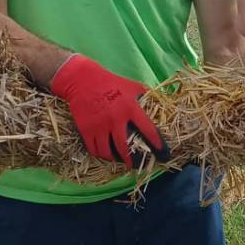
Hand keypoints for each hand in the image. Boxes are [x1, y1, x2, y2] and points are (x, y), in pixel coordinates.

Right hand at [50, 54, 169, 168]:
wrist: (82, 79)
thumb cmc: (110, 82)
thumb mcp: (131, 86)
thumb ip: (144, 95)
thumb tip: (158, 100)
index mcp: (130, 108)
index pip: (147, 129)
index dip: (156, 142)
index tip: (161, 151)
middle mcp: (115, 119)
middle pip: (124, 147)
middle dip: (130, 159)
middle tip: (134, 165)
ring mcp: (99, 125)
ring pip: (107, 151)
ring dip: (113, 159)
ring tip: (117, 160)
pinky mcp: (86, 129)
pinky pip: (93, 148)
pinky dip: (99, 154)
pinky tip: (103, 153)